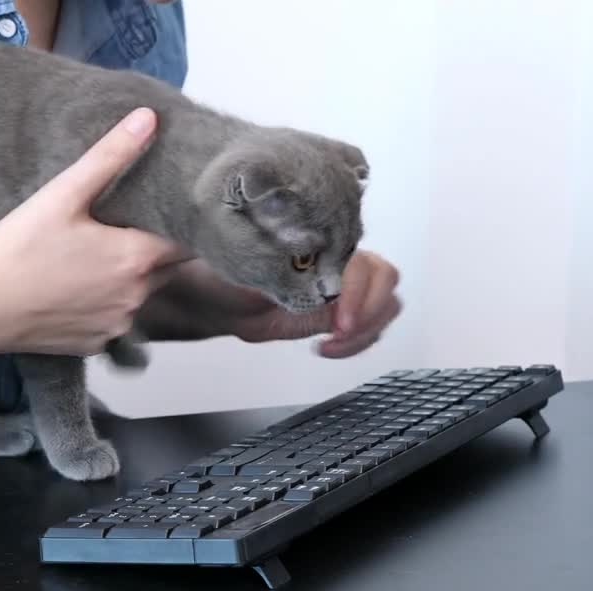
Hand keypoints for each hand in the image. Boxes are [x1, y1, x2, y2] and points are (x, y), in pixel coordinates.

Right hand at [0, 107, 190, 357]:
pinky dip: (103, 303)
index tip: (170, 209)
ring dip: (128, 276)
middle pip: (167, 268)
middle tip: (127, 224)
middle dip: (154, 247)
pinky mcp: (95, 344)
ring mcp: (116, 324)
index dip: (182, 224)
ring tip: (94, 255)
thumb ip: (110, 155)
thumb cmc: (16, 250)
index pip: (189, 242)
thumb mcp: (63, 194)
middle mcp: (136, 297)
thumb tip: (148, 118)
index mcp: (136, 258)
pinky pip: (113, 319)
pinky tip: (74, 287)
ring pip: (140, 294)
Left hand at [142, 249, 401, 357]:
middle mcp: (335, 259)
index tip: (337, 321)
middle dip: (368, 311)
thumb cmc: (217, 271)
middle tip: (338, 333)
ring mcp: (340, 285)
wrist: (208, 292)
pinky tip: (328, 347)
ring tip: (333, 344)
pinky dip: (359, 340)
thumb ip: (274, 272)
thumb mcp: (242, 271)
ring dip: (367, 327)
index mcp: (317, 241)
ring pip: (384, 301)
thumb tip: (301, 281)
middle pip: (384, 278)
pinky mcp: (337, 311)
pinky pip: (369, 323)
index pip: (362, 263)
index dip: (356, 293)